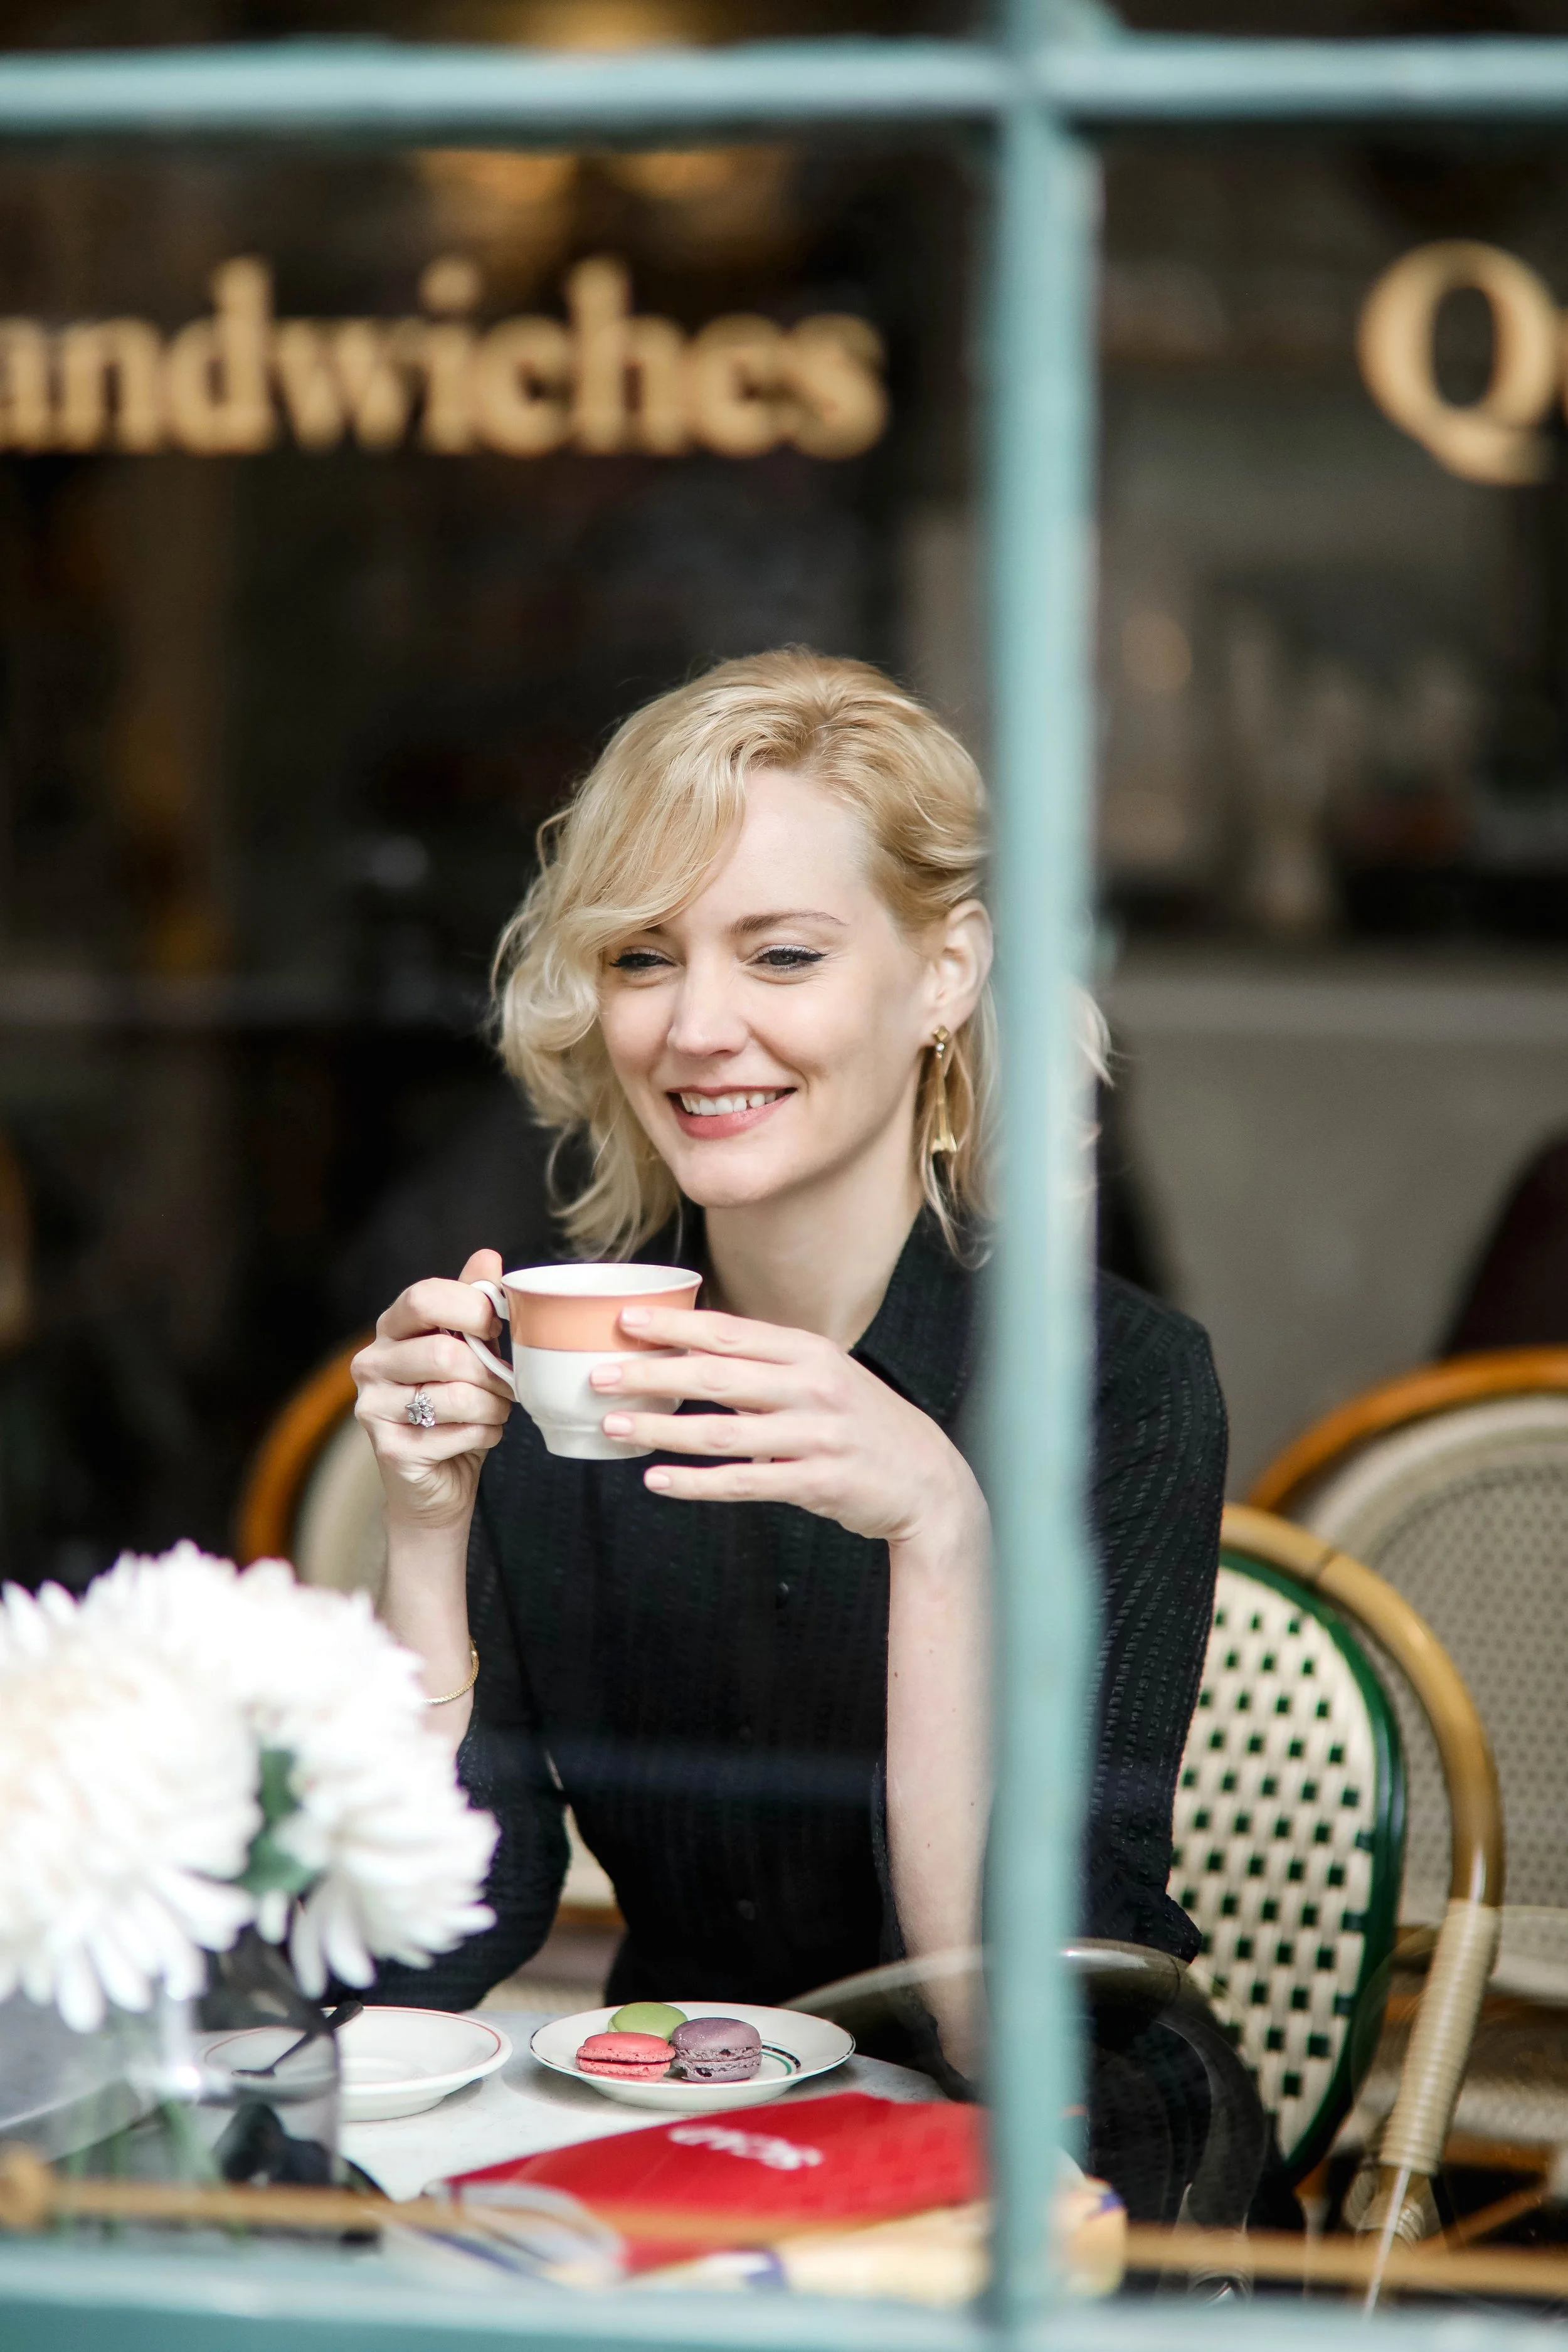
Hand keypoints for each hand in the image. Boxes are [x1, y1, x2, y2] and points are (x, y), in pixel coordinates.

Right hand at [351, 1248, 513, 1534]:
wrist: (435, 1485)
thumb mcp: (467, 1351)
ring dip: (494, 1406)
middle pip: (445, 1351)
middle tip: (504, 1385)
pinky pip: (459, 1432)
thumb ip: (471, 1306)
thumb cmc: (455, 1410)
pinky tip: (478, 1437)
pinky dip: (486, 1435)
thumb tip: (487, 1258)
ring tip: (494, 1411)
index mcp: (390, 1331)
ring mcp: (373, 1409)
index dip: (469, 1306)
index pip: (423, 1297)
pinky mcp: (391, 1449)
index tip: (496, 1324)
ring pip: (456, 1394)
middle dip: (491, 1372)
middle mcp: (371, 1365)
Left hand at [591, 1304, 982, 1548]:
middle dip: (652, 1372)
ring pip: (722, 1431)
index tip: (625, 1320)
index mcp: (809, 1351)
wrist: (928, 1480)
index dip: (674, 1325)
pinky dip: (696, 1483)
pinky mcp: (816, 1481)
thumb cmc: (863, 1424)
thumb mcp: (824, 1377)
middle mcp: (812, 1386)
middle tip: (600, 1374)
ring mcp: (816, 1434)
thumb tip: (696, 1350)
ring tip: (615, 1425)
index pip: (729, 1332)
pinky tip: (658, 1480)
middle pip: (716, 1375)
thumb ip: (767, 1365)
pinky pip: (743, 1482)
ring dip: (661, 1428)